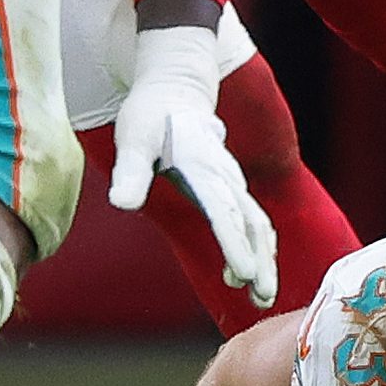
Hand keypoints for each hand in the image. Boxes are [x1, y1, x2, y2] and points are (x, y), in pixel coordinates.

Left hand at [106, 19, 277, 302]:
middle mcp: (224, 177)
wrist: (175, 88)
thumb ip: (131, 173)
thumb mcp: (133, 139)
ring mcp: (231, 182)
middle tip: (262, 297)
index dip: (234, 245)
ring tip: (262, 297)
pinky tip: (256, 270)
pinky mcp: (230, 188)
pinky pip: (254, 219)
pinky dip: (260, 246)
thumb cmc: (150, 115)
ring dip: (264, 259)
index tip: (242, 275)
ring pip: (257, 224)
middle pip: (250, 224)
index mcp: (203, 168)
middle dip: (259, 261)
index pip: (223, 212)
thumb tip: (122, 204)